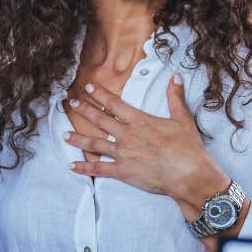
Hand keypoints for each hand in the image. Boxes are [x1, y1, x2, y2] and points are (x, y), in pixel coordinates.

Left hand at [63, 75, 229, 211]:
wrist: (188, 174)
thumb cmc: (187, 148)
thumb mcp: (183, 118)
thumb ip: (175, 97)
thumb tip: (176, 77)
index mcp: (140, 121)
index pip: (114, 103)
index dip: (99, 94)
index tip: (88, 87)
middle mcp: (127, 135)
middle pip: (100, 120)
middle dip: (84, 110)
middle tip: (72, 104)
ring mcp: (123, 154)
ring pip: (95, 144)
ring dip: (78, 139)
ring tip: (64, 135)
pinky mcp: (122, 172)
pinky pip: (99, 169)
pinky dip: (84, 168)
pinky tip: (72, 166)